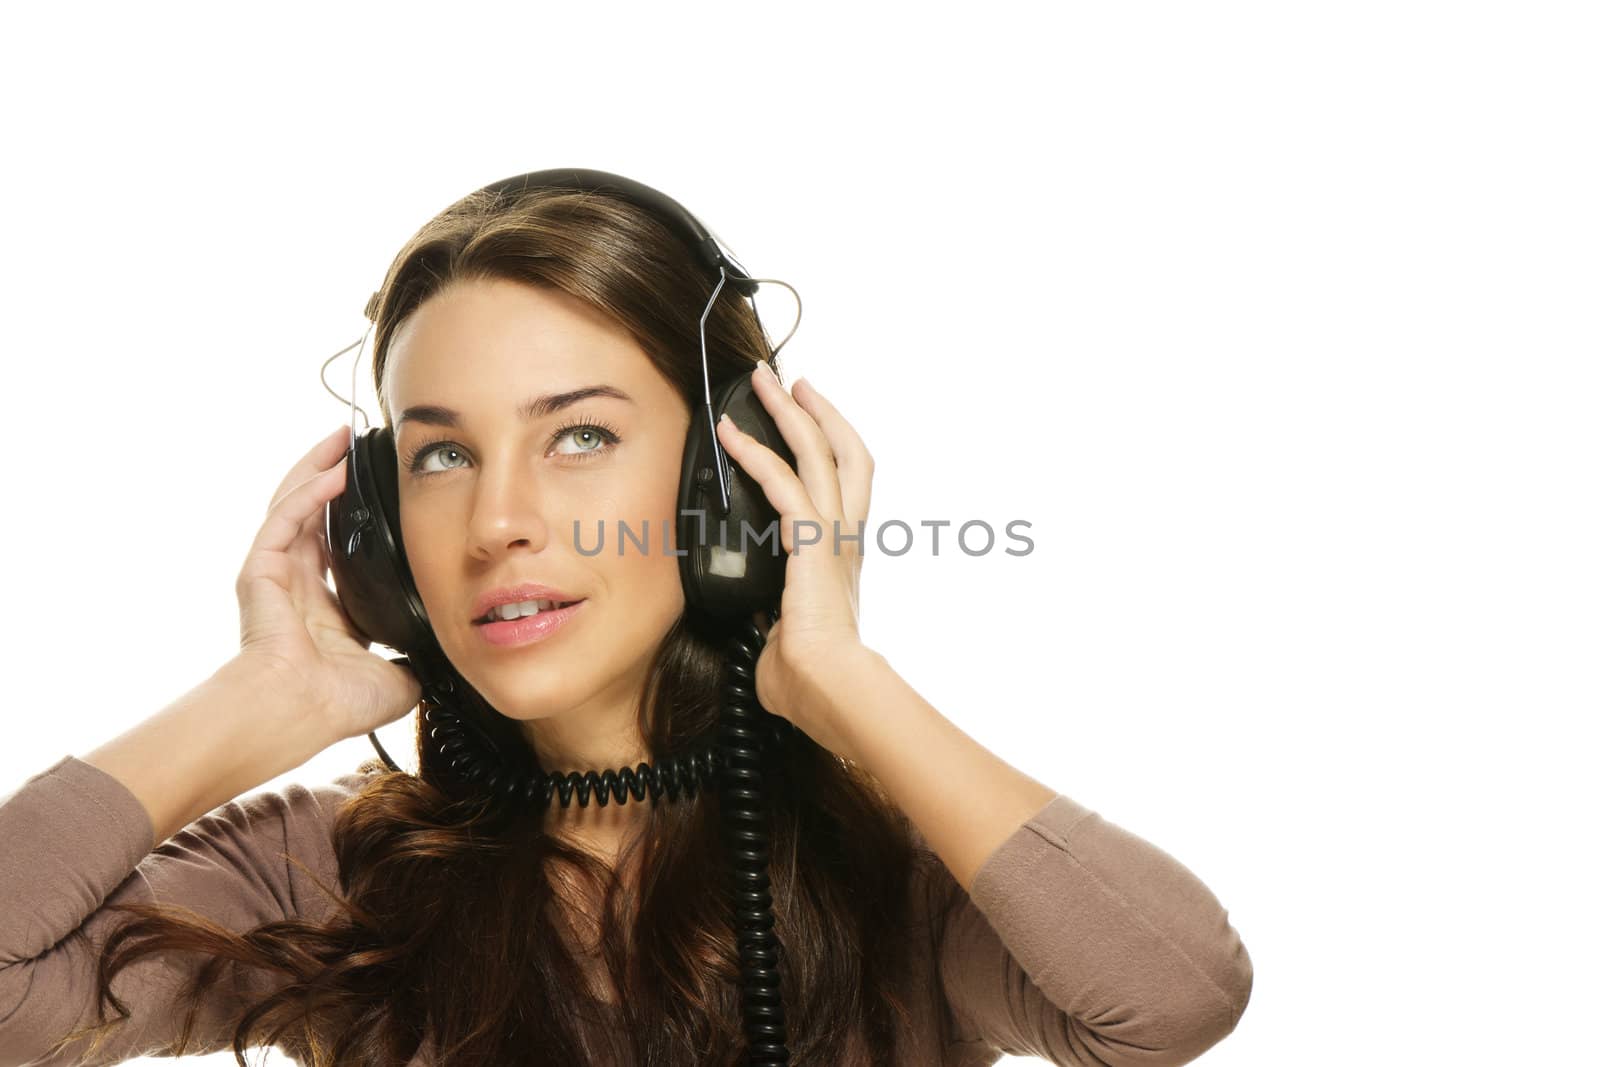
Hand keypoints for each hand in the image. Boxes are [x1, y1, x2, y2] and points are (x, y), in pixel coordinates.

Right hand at [233, 426, 421, 746]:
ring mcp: (274, 575)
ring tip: (341, 438)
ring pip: (294, 505)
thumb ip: (419, 659)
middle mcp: (297, 586)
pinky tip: (334, 472)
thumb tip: (451, 654)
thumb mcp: (397, 678)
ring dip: (317, 468)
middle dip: (333, 474)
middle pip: (313, 513)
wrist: (297, 716)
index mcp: (326, 609)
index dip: (359, 516)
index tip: (384, 490)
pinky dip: (310, 493)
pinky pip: (286, 520)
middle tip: (356, 443)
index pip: (340, 547)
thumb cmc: (334, 705)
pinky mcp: (260, 571)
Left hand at [715, 361, 874, 761]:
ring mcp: (833, 536)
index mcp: (840, 557)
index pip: (842, 486)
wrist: (828, 690)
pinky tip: (729, 434)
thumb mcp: (781, 636)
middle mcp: (845, 537)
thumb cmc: (808, 679)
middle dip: (818, 410)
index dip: (827, 448)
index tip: (805, 422)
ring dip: (788, 411)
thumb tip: (751, 622)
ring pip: (819, 452)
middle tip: (792, 381)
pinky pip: (782, 483)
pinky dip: (755, 452)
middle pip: (846, 452)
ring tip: (764, 382)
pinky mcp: (812, 542)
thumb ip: (768, 617)